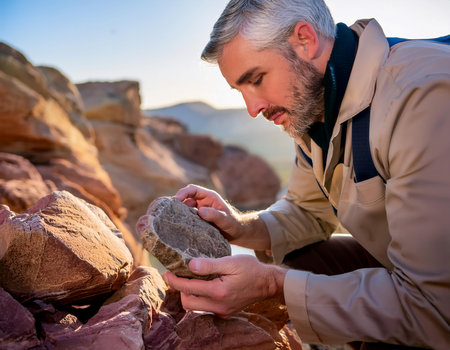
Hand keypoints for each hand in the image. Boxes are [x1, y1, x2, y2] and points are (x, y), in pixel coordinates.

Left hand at [164, 255, 286, 317]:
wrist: (268, 283)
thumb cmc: (251, 269)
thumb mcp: (231, 262)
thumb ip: (209, 265)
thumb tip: (190, 265)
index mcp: (218, 292)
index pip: (188, 288)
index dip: (174, 280)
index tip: (167, 272)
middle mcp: (218, 305)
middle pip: (188, 303)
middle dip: (179, 290)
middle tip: (177, 275)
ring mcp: (222, 311)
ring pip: (196, 307)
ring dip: (189, 294)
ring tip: (189, 278)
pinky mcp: (225, 312)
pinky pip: (206, 307)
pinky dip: (200, 297)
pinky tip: (202, 285)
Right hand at [173, 184, 243, 241]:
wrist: (236, 233)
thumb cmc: (233, 224)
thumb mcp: (226, 220)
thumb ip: (215, 215)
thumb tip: (200, 211)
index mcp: (209, 196)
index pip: (192, 189)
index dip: (182, 192)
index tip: (175, 200)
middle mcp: (202, 201)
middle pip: (185, 197)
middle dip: (176, 202)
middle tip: (166, 210)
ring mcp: (198, 210)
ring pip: (184, 207)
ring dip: (177, 211)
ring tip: (168, 218)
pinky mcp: (197, 219)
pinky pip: (186, 216)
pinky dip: (180, 219)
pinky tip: (174, 226)